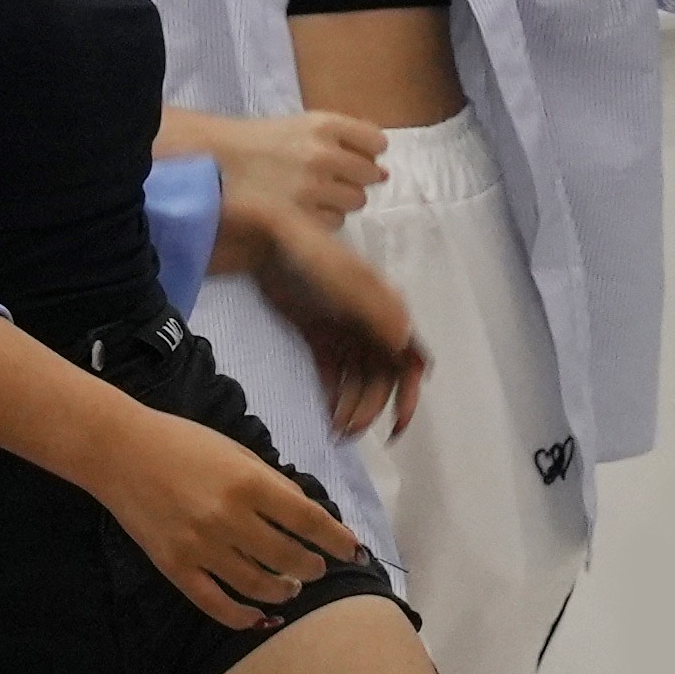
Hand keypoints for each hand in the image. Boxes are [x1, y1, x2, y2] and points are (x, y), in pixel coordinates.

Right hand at [83, 403, 366, 628]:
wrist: (121, 452)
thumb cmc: (184, 444)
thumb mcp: (238, 452)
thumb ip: (272, 485)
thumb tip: (306, 515)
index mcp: (250, 483)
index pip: (308, 520)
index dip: (337, 540)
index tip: (354, 551)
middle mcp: (229, 518)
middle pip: (287, 557)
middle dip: (312, 567)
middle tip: (319, 569)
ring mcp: (201, 547)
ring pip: (256, 585)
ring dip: (283, 591)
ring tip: (292, 588)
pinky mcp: (175, 567)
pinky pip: (215, 603)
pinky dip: (242, 616)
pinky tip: (259, 617)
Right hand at [203, 107, 387, 232]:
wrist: (213, 164)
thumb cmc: (259, 143)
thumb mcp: (303, 126)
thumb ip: (345, 140)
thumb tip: (384, 171)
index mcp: (325, 124)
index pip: (376, 142)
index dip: (368, 153)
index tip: (352, 156)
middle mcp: (323, 154)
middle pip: (369, 174)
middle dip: (354, 179)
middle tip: (328, 178)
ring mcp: (312, 187)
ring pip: (356, 201)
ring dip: (341, 200)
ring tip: (313, 193)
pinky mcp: (299, 216)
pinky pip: (334, 222)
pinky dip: (324, 218)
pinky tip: (303, 207)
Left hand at [252, 217, 429, 443]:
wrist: (266, 241)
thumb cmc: (312, 257)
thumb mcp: (349, 283)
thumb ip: (379, 313)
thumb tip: (407, 349)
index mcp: (387, 311)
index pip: (409, 361)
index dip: (408, 395)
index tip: (396, 426)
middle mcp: (371, 325)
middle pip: (382, 378)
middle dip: (370, 408)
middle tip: (347, 433)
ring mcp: (345, 332)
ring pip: (358, 380)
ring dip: (352, 406)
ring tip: (335, 429)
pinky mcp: (319, 337)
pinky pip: (334, 374)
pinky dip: (334, 395)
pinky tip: (328, 412)